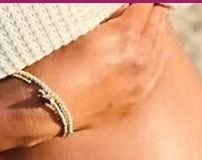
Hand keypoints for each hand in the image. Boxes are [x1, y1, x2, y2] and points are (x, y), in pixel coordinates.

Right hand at [23, 3, 171, 130]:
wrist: (42, 107)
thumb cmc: (51, 63)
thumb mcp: (77, 26)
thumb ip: (107, 13)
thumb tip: (123, 7)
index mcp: (126, 36)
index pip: (145, 6)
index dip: (140, 0)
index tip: (136, 1)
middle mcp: (139, 59)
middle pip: (156, 24)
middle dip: (149, 12)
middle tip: (143, 6)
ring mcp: (140, 83)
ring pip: (159, 49)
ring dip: (154, 32)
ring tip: (149, 22)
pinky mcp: (135, 100)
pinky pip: (155, 73)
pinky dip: (154, 58)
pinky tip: (151, 51)